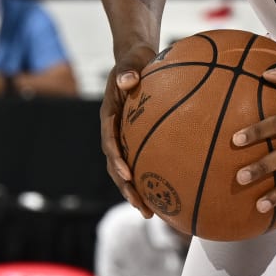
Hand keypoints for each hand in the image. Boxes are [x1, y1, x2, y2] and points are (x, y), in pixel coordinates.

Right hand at [100, 44, 159, 218]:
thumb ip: (128, 70)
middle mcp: (113, 131)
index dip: (116, 159)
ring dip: (134, 192)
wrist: (136, 61)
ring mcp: (124, 138)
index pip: (109, 141)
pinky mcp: (136, 140)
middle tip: (140, 206)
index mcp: (109, 115)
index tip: (127, 174)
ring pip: (125, 171)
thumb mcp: (130, 61)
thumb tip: (128, 80)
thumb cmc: (134, 61)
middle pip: (115, 166)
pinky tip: (166, 196)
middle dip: (125, 188)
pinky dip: (150, 180)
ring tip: (150, 214)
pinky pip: (141, 163)